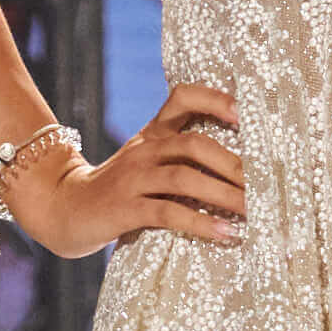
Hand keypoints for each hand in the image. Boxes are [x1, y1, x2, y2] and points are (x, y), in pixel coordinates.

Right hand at [11, 79, 246, 256]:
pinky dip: (201, 223)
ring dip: (225, 195)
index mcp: (154, 132)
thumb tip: (246, 168)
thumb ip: (184, 158)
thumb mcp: (148, 162)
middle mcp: (145, 148)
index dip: (216, 99)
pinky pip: (169, 212)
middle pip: (195, 143)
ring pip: (185, 178)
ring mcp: (133, 177)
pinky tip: (226, 234)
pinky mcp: (125, 208)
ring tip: (255, 212)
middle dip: (235, 164)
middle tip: (267, 185)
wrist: (64, 208)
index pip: (183, 96)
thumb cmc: (120, 189)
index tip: (247, 115)